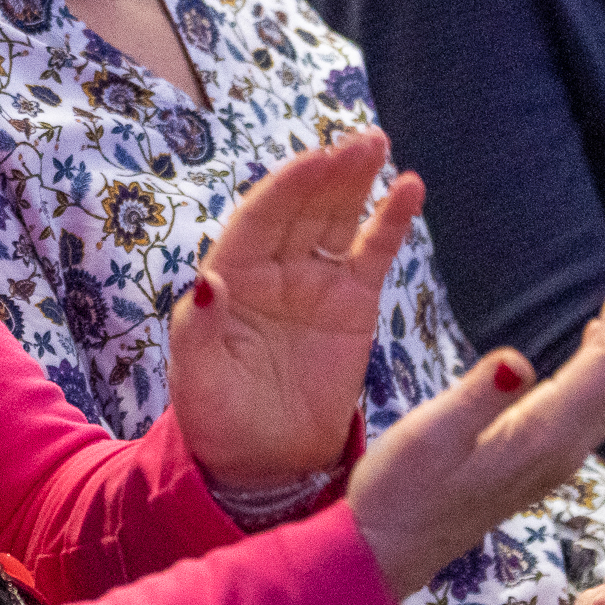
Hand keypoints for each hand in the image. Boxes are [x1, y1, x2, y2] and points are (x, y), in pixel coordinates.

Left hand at [167, 130, 420, 490]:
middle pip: (302, 208)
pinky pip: (373, 253)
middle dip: (328, 174)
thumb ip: (198, 330)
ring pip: (336, 219)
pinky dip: (390, 221)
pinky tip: (409, 188)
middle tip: (360, 143)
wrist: (264, 461)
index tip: (315, 161)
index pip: (260, 218)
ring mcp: (315, 282)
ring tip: (376, 146)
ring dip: (356, 182)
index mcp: (231, 275)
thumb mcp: (196, 377)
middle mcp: (273, 268)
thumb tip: (207, 283)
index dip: (288, 187)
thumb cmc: (217, 416)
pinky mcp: (354, 303)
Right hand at [348, 237, 604, 597]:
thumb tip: (517, 359)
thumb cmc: (397, 494)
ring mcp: (557, 456)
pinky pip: (598, 400)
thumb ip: (474, 400)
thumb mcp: (427, 439)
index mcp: (544, 436)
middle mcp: (564, 448)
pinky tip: (600, 334)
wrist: (386, 553)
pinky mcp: (542, 458)